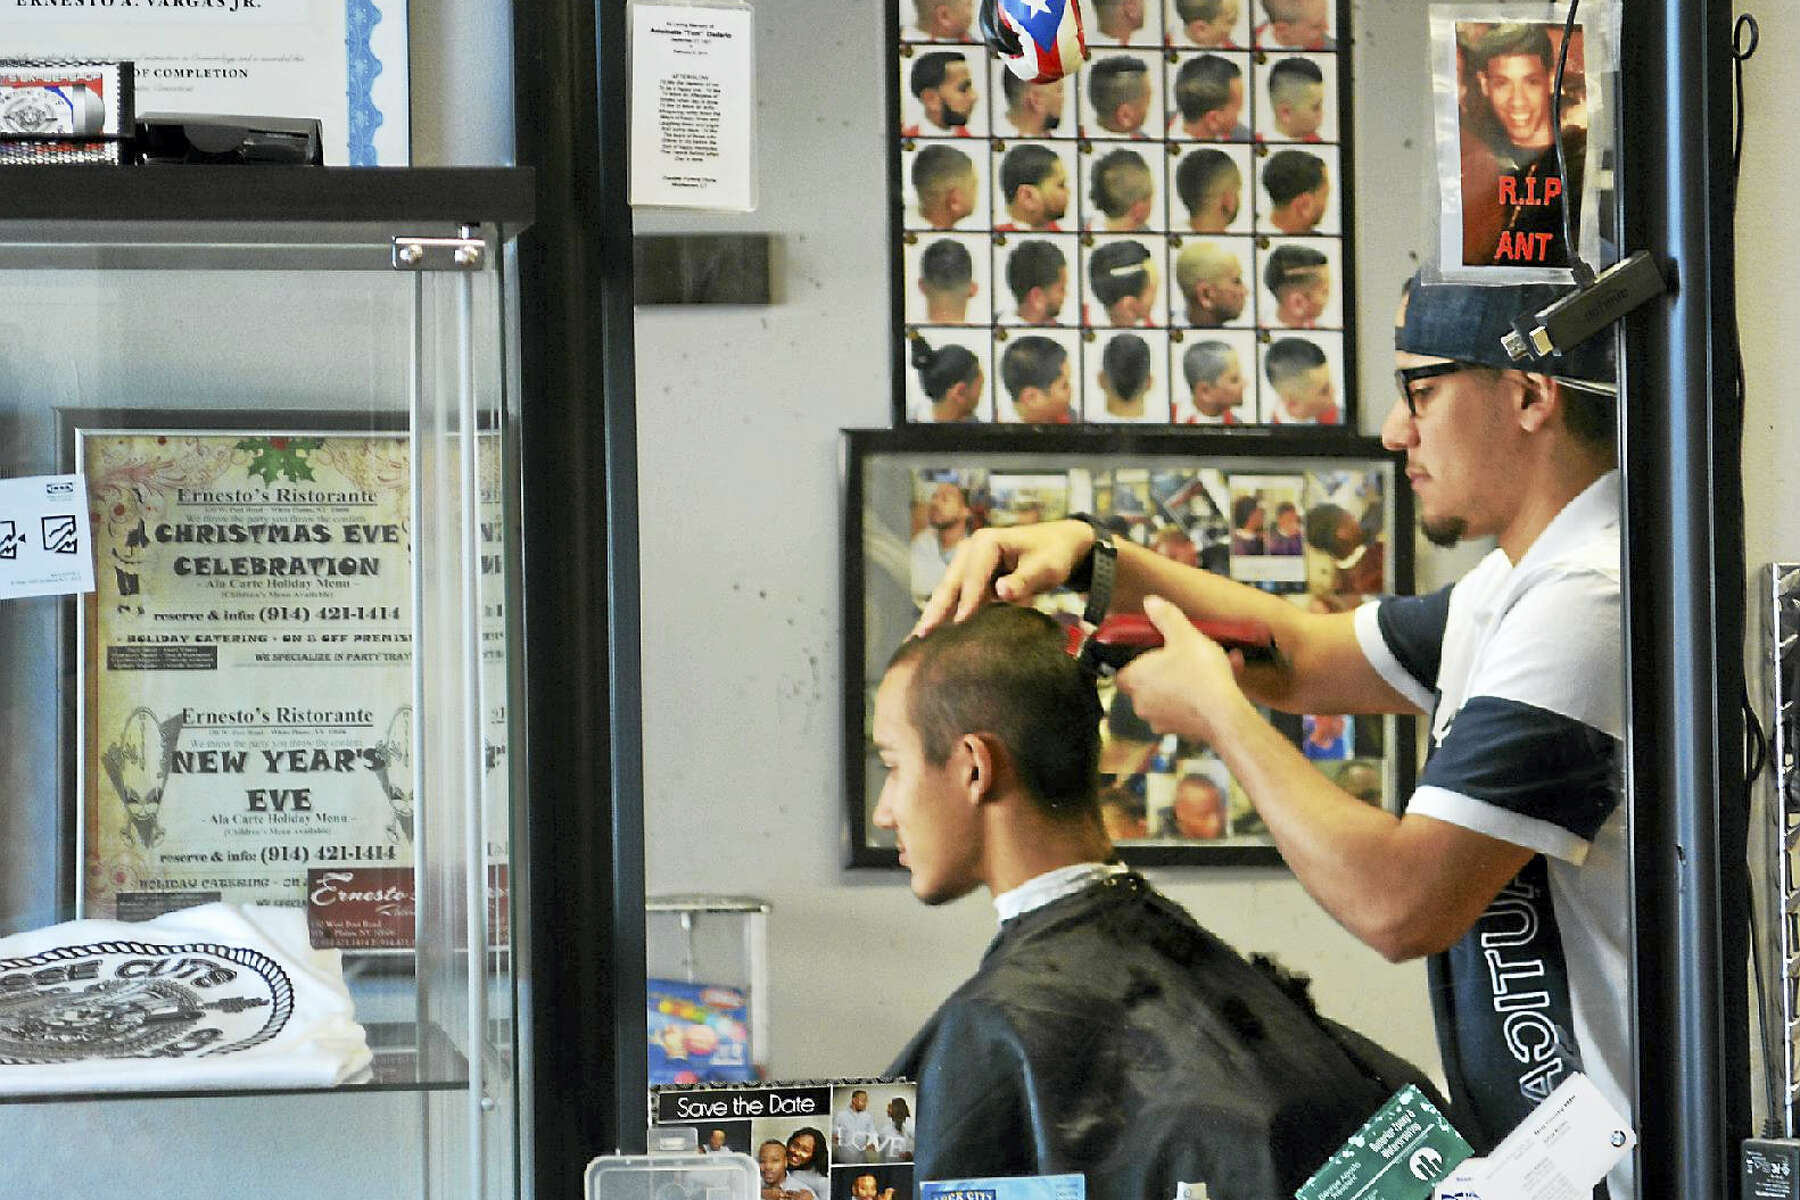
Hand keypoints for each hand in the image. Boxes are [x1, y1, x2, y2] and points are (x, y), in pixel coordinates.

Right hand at [914, 519, 1094, 634]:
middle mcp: (970, 550)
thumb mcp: (1046, 568)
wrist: (1058, 545)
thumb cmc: (1054, 555)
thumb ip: (1024, 581)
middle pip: (951, 584)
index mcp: (987, 542)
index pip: (973, 575)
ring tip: (916, 640)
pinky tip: (934, 636)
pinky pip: (956, 598)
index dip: (967, 600)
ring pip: (948, 592)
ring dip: (934, 615)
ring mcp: (967, 564)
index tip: (960, 624)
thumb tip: (1001, 592)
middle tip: (920, 636)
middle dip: (935, 610)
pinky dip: (945, 615)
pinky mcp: (970, 578)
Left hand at [1115, 595, 1254, 743]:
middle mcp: (1142, 703)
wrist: (1225, 714)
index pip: (1121, 669)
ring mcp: (1160, 719)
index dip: (1135, 658)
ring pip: (1172, 692)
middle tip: (1187, 652)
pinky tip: (1227, 676)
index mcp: (1134, 679)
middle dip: (1169, 665)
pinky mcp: (1180, 730)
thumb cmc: (1200, 676)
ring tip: (1216, 661)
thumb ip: (1165, 617)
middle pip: (1148, 680)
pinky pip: (1188, 706)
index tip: (1151, 649)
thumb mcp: (1184, 636)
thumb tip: (1150, 603)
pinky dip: (1202, 693)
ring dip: (1191, 677)